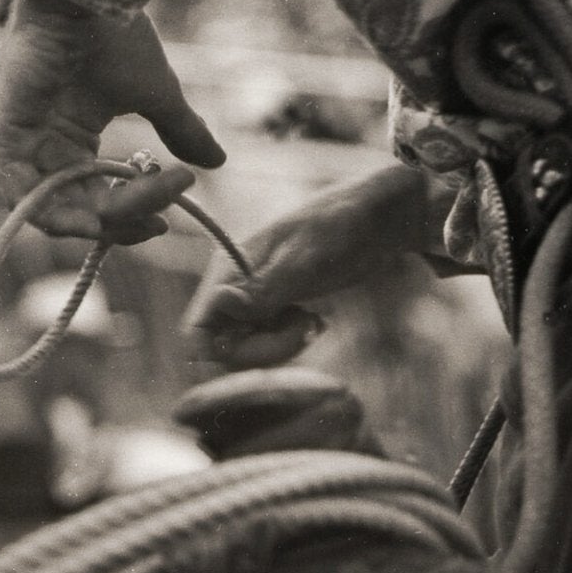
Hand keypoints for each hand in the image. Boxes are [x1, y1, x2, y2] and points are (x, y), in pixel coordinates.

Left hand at [0, 0, 224, 241]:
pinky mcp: (3, 132)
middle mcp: (42, 146)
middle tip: (163, 215)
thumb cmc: (117, 36)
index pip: (94, 201)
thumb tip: (217, 161)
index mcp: (71, 138)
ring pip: (54, 212)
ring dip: (103, 221)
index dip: (131, 217)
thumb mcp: (157, 94)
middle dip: (124, 221)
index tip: (170, 219)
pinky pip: (21, 194)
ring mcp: (20, 141)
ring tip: (145, 210)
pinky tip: (99, 216)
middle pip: (78, 213)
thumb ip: (181, 130)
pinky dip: (58, 215)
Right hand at [183, 164, 442, 367]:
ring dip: (277, 349)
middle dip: (261, 353)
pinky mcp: (273, 308)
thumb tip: (219, 304)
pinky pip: (265, 344)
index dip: (223, 354)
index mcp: (228, 269)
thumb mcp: (305, 259)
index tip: (271, 348)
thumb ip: (262, 288)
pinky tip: (314, 323)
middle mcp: (232, 286)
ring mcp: (252, 299)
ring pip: (243, 351)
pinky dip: (288, 343)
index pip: (197, 331)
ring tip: (312, 324)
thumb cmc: (340, 226)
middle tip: (304, 330)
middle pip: (220, 347)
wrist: (374, 219)